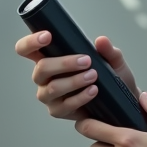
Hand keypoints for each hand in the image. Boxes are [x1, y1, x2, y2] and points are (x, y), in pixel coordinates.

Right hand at [14, 31, 139, 120]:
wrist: (119, 102)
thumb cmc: (109, 77)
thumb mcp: (113, 61)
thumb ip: (108, 50)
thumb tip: (101, 41)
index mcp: (48, 57)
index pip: (27, 49)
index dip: (31, 42)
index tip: (48, 36)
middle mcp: (43, 77)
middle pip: (41, 68)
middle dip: (64, 63)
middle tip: (87, 60)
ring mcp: (48, 95)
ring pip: (52, 88)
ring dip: (73, 81)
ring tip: (93, 76)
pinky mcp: (57, 110)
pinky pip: (64, 105)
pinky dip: (79, 97)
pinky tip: (93, 91)